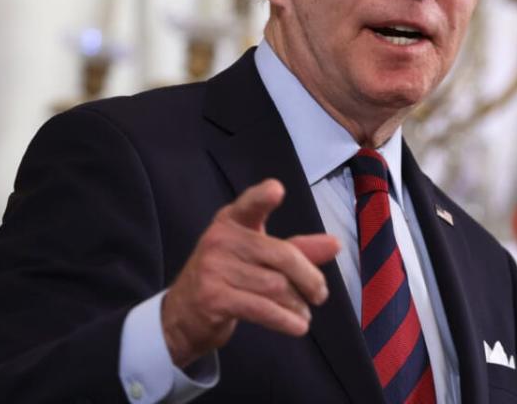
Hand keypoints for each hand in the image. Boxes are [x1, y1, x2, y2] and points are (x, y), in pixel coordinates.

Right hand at [161, 179, 340, 367]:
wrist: (182, 315)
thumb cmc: (226, 279)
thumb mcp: (256, 257)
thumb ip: (296, 249)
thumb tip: (335, 244)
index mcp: (231, 222)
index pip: (249, 205)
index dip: (262, 197)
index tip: (276, 190)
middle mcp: (221, 240)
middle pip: (282, 256)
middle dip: (309, 278)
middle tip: (320, 294)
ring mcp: (214, 269)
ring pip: (275, 286)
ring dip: (297, 304)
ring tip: (303, 313)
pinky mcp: (214, 298)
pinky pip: (262, 309)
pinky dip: (286, 320)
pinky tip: (297, 326)